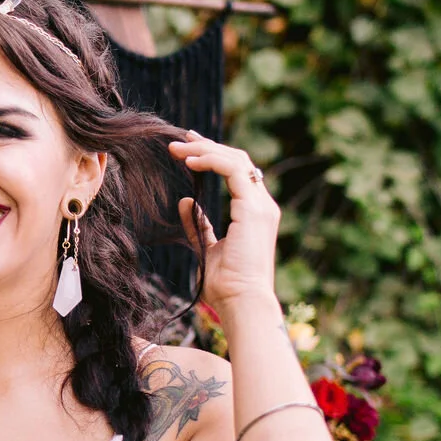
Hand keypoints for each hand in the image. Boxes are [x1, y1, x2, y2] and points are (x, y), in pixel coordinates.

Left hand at [168, 130, 279, 311]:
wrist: (241, 302)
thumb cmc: (226, 285)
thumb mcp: (207, 248)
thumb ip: (199, 225)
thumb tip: (186, 201)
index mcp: (255, 213)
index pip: (237, 172)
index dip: (213, 156)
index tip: (189, 149)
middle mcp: (262, 205)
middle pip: (237, 160)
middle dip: (207, 146)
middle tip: (180, 139)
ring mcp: (261, 205)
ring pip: (235, 160)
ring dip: (204, 150)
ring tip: (178, 149)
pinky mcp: (252, 208)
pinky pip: (232, 170)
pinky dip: (210, 160)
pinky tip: (190, 161)